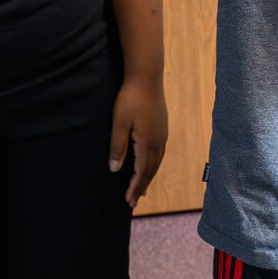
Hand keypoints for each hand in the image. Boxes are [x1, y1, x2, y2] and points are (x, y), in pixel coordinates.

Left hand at [110, 74, 167, 207]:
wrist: (147, 77)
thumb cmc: (130, 98)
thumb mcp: (119, 122)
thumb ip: (117, 146)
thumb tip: (115, 169)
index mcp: (147, 142)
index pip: (142, 171)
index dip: (134, 186)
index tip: (128, 201)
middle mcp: (158, 141)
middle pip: (151, 170)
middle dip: (142, 186)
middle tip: (134, 201)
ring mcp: (162, 134)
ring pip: (157, 162)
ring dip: (149, 177)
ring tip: (141, 189)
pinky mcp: (162, 128)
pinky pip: (159, 153)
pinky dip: (153, 165)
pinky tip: (149, 165)